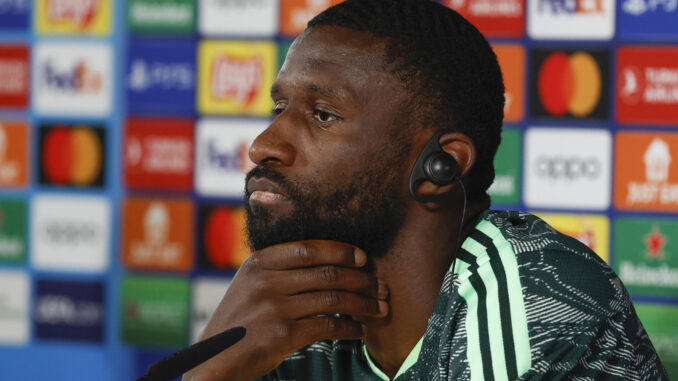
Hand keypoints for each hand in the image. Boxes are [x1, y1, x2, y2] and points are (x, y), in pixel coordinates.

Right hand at [182, 240, 388, 380]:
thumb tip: (328, 262)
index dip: (341, 251)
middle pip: (327, 272)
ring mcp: (274, 307)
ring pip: (333, 298)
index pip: (310, 248)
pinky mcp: (282, 335)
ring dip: (363, 304)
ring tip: (379, 308)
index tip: (363, 258)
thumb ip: (278, 270)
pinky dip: (350, 328)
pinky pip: (328, 326)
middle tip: (381, 286)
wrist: (213, 360)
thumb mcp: (248, 284)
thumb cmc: (237, 322)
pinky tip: (359, 331)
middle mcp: (266, 281)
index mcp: (259, 263)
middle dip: (361, 279)